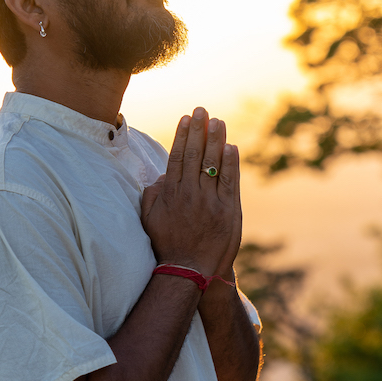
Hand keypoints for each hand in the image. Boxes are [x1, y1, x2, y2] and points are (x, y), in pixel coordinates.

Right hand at [140, 106, 241, 276]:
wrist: (188, 271)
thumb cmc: (167, 245)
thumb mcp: (150, 219)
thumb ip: (153, 194)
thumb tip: (161, 175)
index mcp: (171, 193)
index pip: (177, 156)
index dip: (182, 135)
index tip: (186, 119)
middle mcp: (190, 193)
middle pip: (195, 154)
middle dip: (198, 130)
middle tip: (202, 110)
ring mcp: (210, 201)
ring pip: (213, 164)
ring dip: (215, 140)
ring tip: (218, 121)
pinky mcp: (228, 211)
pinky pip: (230, 182)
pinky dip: (231, 163)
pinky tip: (231, 147)